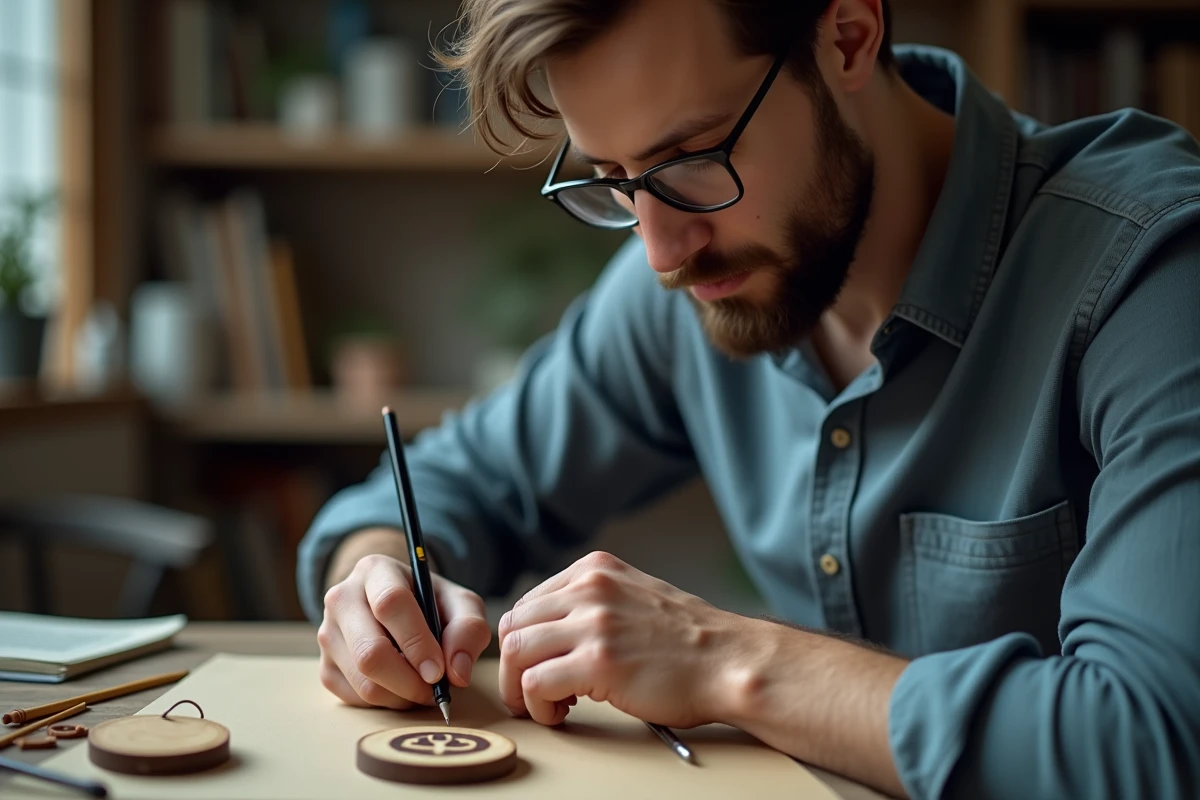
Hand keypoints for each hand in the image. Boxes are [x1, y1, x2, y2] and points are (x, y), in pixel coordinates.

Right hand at [318, 552, 490, 708]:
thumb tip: (457, 672)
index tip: (439, 670)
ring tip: (424, 687)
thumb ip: (469, 629)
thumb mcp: (460, 604)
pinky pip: (355, 698)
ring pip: (363, 681)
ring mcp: (328, 633)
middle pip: (370, 651)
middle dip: (409, 681)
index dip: (417, 642)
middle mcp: (342, 598)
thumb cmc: (430, 603)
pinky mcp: (325, 666)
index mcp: (375, 570)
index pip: (390, 603)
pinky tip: (402, 687)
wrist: (395, 607)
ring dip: (402, 696)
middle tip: (435, 690)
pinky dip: (386, 702)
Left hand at [497, 551, 744, 727]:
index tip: (537, 666)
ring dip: (521, 687)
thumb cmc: (687, 641)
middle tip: (531, 693)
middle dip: (513, 666)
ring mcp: (593, 623)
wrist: (729, 661)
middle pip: (513, 626)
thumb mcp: (633, 596)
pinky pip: (536, 683)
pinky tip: (562, 711)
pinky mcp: (598, 662)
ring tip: (547, 705)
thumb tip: (545, 632)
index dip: (525, 642)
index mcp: (595, 570)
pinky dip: (539, 705)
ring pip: (515, 652)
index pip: (527, 603)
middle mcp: (590, 589)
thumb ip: (591, 603)